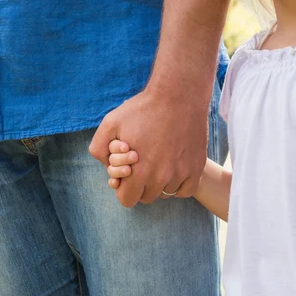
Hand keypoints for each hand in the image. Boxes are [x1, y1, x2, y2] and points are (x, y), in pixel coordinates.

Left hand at [89, 89, 207, 206]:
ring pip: (165, 193)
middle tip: (142, 164)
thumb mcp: (111, 123)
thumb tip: (105, 166)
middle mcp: (160, 177)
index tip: (127, 174)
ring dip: (160, 183)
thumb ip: (99, 148)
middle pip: (146, 197)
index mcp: (138, 171)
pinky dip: (179, 184)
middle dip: (141, 185)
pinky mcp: (197, 167)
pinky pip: (185, 190)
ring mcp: (181, 174)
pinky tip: (173, 168)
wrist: (178, 94)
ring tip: (157, 160)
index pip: (127, 200)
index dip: (124, 188)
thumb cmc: (142, 109)